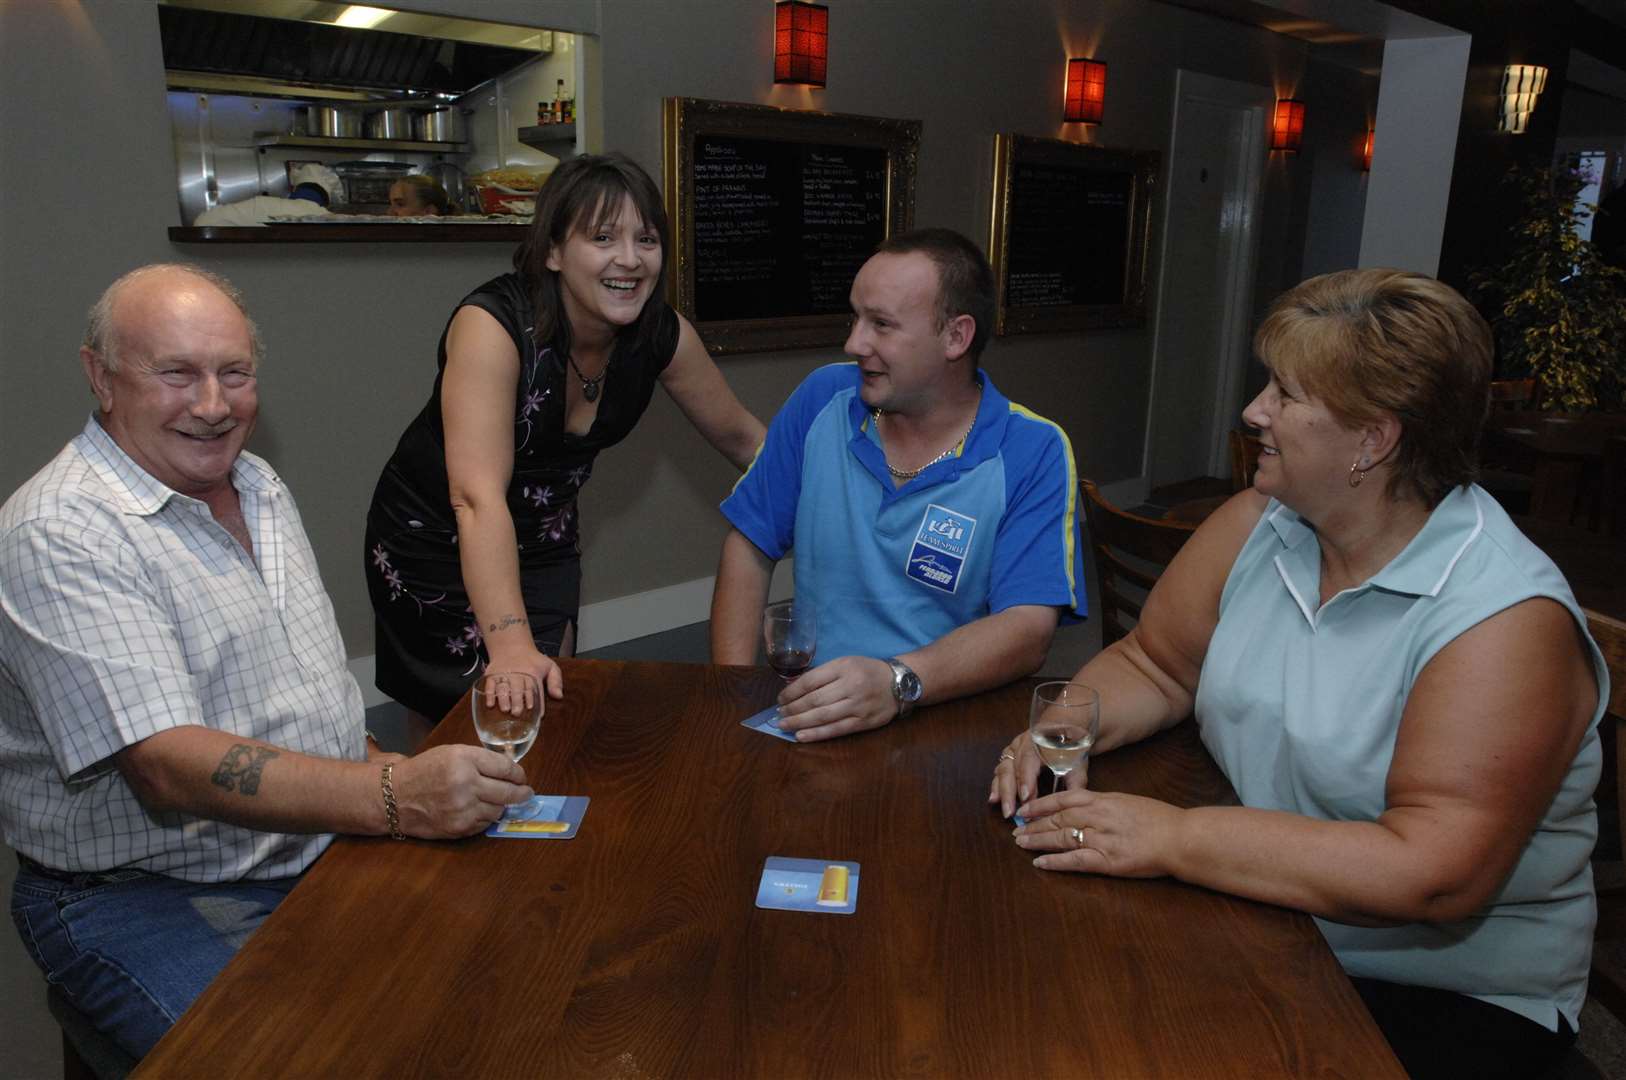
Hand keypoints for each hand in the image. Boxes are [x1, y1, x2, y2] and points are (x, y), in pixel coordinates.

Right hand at [390, 744, 532, 838]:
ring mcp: (463, 809)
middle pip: (508, 792)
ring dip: (502, 806)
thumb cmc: (424, 771)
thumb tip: (510, 772)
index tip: (522, 777)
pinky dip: (487, 817)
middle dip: (521, 793)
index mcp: (465, 760)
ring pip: (499, 810)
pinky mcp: (459, 828)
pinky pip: (485, 824)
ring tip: (500, 801)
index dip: (519, 774)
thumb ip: (481, 760)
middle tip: (527, 793)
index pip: (506, 768)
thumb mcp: (452, 753)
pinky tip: (481, 810)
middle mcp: (466, 784)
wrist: (394, 797)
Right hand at [484, 644, 564, 715]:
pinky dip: (489, 694)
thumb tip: (559, 696)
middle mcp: (518, 673)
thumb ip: (556, 681)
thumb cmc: (532, 661)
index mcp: (533, 672)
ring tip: (505, 709)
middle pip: (517, 688)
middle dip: (517, 700)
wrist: (512, 646)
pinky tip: (490, 704)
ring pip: (503, 686)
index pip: (535, 688)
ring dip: (503, 698)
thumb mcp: (549, 666)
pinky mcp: (492, 674)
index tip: (536, 712)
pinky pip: (489, 684)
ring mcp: (504, 673)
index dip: (535, 700)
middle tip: (517, 712)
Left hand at [774, 656, 897, 741]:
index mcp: (843, 667)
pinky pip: (836, 730)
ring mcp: (858, 705)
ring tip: (783, 725)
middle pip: (814, 700)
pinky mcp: (864, 722)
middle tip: (778, 715)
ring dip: (799, 722)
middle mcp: (850, 685)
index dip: (791, 692)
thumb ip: (822, 675)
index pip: (810, 681)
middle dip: (792, 709)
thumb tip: (793, 689)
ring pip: (822, 716)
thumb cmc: (867, 671)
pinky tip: (800, 736)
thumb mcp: (845, 663)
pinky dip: (816, 734)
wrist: (899, 683)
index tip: (780, 699)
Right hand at [988, 731, 1068, 817]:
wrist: (1063, 727)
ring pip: (1002, 769)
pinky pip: (999, 770)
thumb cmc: (1070, 747)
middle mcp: (1021, 745)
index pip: (1028, 763)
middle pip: (1010, 768)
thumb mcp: (1078, 764)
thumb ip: (1075, 784)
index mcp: (1038, 743)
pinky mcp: (1009, 755)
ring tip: (999, 806)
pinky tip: (993, 799)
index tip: (1026, 799)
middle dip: (1009, 792)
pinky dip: (996, 785)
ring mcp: (1013, 749)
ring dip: (1000, 790)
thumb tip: (1070, 805)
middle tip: (1010, 812)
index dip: (1026, 781)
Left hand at [1010, 789, 1181, 875]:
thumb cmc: (1157, 818)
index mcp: (1102, 800)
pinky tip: (1039, 863)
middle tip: (1015, 829)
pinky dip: (1055, 862)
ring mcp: (1101, 839)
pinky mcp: (1107, 861)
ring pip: (1061, 838)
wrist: (1179, 837)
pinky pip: (1075, 861)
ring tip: (1020, 843)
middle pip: (1057, 819)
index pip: (1062, 799)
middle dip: (1034, 824)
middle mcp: (1097, 817)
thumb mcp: (1126, 801)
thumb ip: (1102, 804)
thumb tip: (1082, 806)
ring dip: (1037, 840)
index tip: (1024, 809)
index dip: (1039, 804)